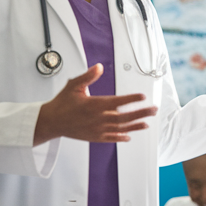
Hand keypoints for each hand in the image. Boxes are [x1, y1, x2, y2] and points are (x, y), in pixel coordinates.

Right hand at [34, 64, 157, 145]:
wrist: (52, 122)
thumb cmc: (62, 103)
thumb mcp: (73, 85)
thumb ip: (88, 76)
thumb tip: (99, 67)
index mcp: (95, 104)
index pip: (118, 102)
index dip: (131, 99)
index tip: (142, 97)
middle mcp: (98, 118)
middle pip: (124, 116)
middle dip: (141, 113)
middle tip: (153, 110)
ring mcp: (97, 129)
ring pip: (121, 128)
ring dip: (135, 126)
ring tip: (146, 123)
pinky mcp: (94, 137)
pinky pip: (111, 138)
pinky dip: (121, 138)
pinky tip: (129, 136)